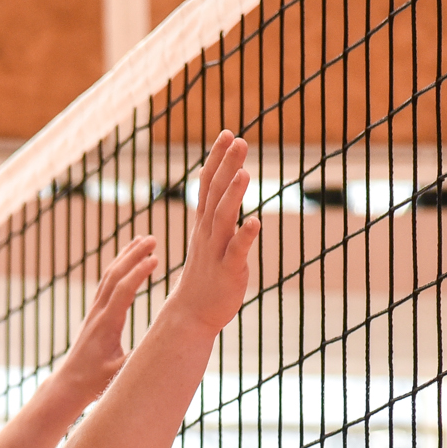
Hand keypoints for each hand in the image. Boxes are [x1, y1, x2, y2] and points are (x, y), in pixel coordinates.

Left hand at [53, 236, 158, 398]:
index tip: (156, 258)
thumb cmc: (93, 382)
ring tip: (141, 240)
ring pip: (109, 277)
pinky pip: (106, 285)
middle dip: (133, 255)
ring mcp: (94, 312)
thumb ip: (136, 361)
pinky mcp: (94, 315)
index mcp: (106, 325)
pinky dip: (118, 268)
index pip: (122, 292)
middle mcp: (98, 314)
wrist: (68, 384)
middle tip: (152, 238)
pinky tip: (126, 261)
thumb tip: (160, 350)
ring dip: (125, 256)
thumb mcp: (117, 374)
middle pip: (114, 276)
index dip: (138, 273)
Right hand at [167, 131, 261, 336]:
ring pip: (222, 219)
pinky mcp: (228, 272)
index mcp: (204, 224)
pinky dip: (244, 237)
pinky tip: (255, 223)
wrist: (192, 314)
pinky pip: (236, 253)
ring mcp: (216, 252)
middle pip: (215, 195)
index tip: (227, 133)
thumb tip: (211, 176)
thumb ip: (212, 207)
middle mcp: (207, 233)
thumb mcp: (207, 236)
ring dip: (232, 195)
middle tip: (238, 139)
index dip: (216, 159)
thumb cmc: (205, 275)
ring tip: (243, 173)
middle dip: (226, 166)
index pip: (208, 185)